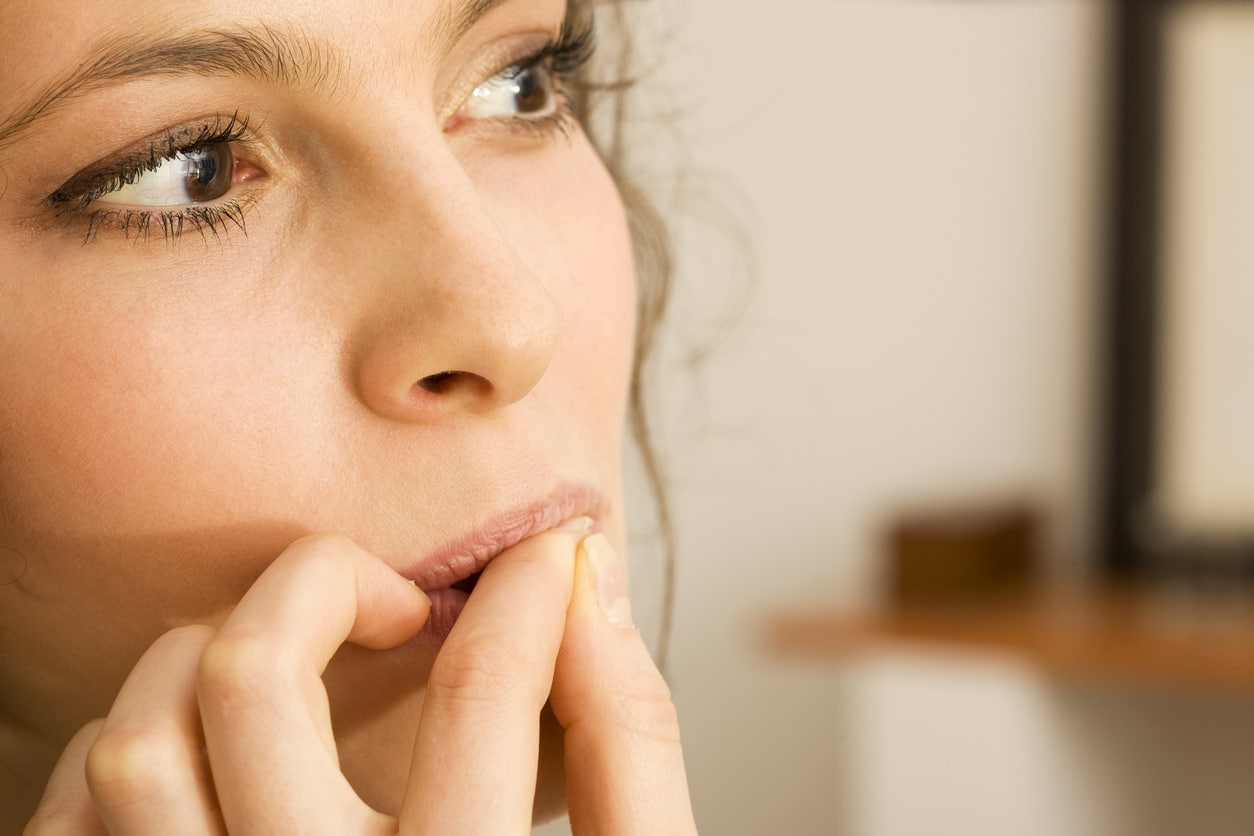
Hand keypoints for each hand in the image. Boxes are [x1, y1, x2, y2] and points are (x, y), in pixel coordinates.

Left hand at [25, 530, 696, 834]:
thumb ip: (628, 743)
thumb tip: (588, 588)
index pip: (483, 690)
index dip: (529, 588)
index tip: (547, 557)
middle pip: (254, 678)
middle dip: (326, 580)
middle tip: (394, 600)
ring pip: (138, 745)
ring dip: (207, 659)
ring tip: (294, 668)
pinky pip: (69, 829)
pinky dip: (119, 758)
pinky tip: (205, 755)